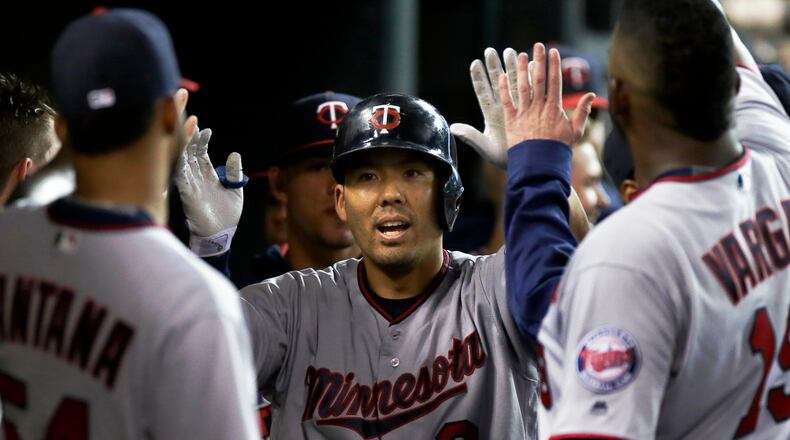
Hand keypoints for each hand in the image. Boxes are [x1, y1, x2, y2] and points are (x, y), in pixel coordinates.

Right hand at [175, 127, 244, 256]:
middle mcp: (196, 178)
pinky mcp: (187, 195)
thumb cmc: (228, 215)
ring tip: (185, 132)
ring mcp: (190, 185)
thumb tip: (235, 153)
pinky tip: (180, 154)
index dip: (202, 141)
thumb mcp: (235, 190)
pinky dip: (180, 165)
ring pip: (183, 162)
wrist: (221, 236)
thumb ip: (234, 173)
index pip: (201, 154)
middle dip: (189, 137)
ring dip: (184, 147)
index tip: (205, 129)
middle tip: (191, 120)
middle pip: (189, 153)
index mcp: (208, 176)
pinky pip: (180, 178)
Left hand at [451, 47, 519, 168]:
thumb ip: (470, 136)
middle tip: (490, 50)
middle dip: (494, 66)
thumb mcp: (484, 147)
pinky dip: (530, 78)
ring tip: (510, 51)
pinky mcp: (529, 108)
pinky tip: (531, 64)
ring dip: (512, 67)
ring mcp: (517, 106)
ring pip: (514, 83)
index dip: (479, 78)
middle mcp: (502, 107)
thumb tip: (452, 128)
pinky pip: (530, 90)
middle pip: (497, 82)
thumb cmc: (502, 157)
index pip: (483, 92)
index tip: (475, 63)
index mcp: (490, 115)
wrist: (525, 163)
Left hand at [499, 43, 594, 147]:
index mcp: (554, 109)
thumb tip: (591, 95)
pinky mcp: (512, 121)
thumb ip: (583, 112)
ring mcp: (525, 113)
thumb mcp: (575, 132)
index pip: (555, 82)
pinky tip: (502, 76)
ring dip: (520, 70)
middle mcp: (539, 108)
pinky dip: (504, 89)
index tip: (553, 52)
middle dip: (538, 61)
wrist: (541, 165)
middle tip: (537, 46)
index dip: (554, 66)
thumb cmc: (558, 149)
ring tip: (519, 55)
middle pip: (539, 80)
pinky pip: (507, 102)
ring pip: (522, 87)